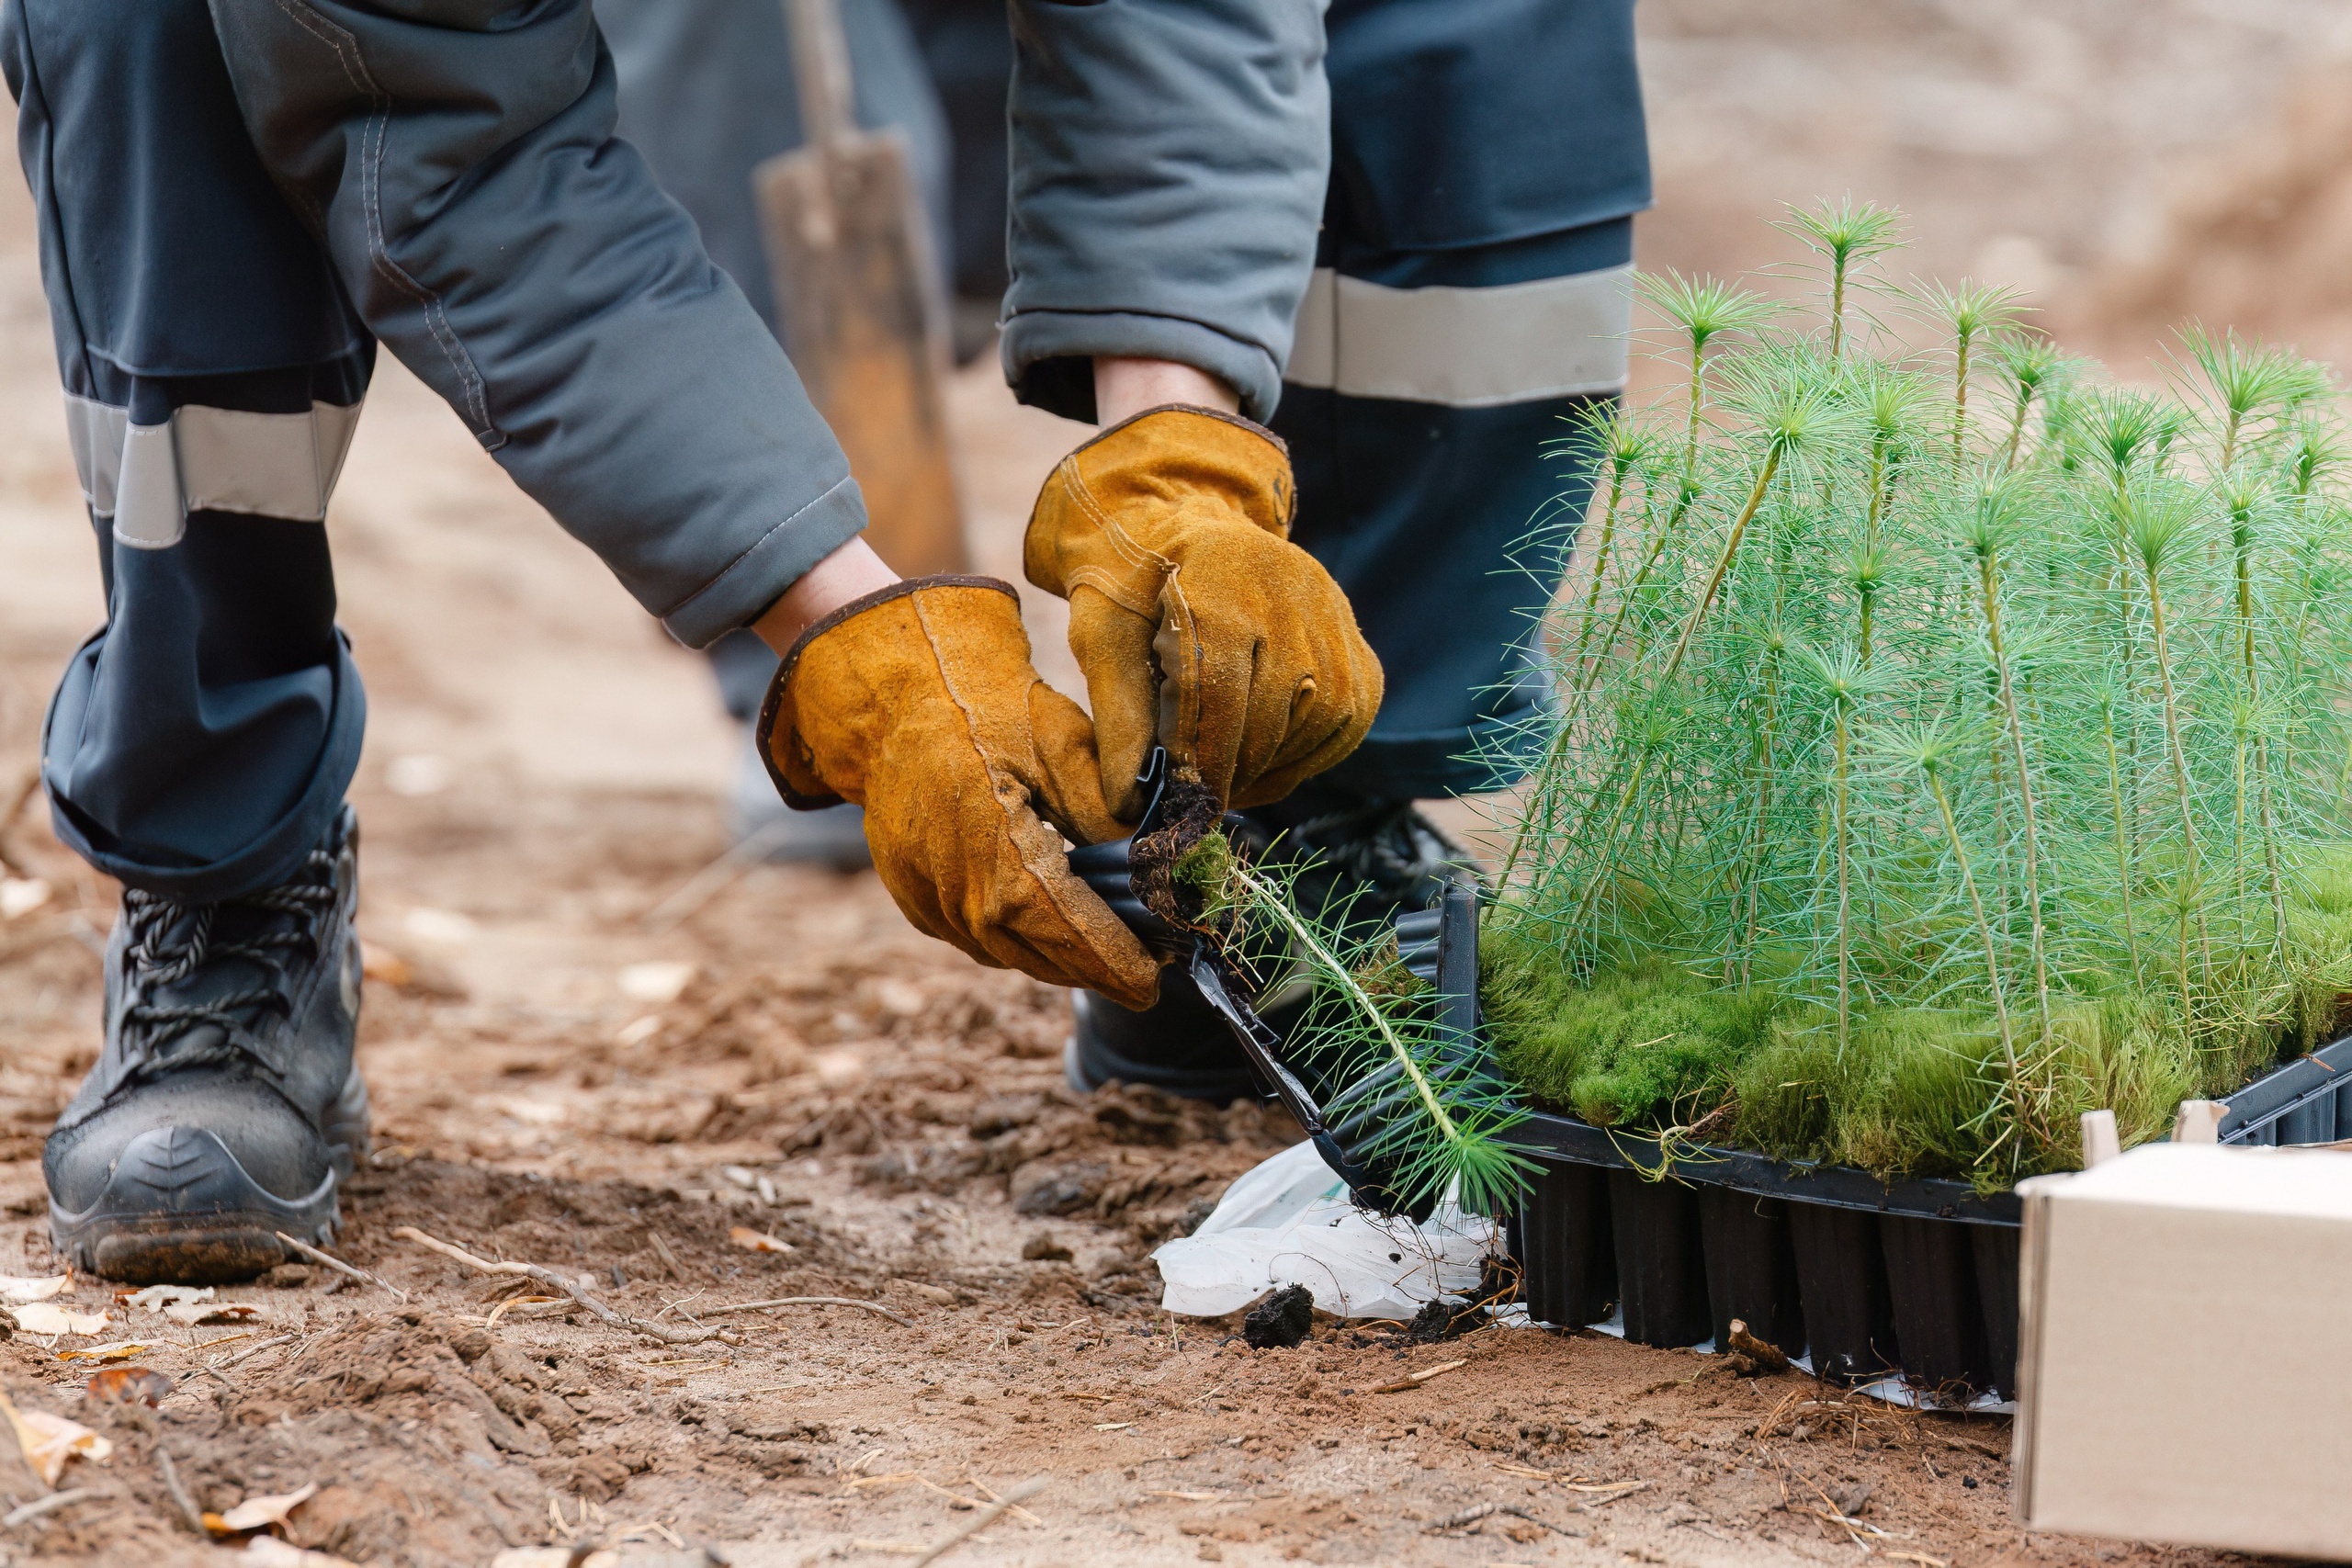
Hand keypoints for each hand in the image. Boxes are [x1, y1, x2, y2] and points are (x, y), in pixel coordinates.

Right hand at [756, 576, 1161, 1008]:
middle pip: (1038, 956)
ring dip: (1057, 961)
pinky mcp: (914, 899)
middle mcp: (955, 892)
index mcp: (995, 854)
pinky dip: (1017, 942)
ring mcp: (927, 900)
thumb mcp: (1064, 744)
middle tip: (1143, 975)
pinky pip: (974, 939)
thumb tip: (1154, 863)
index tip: (1152, 983)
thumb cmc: (989, 710)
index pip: (1066, 930)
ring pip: (1005, 954)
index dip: (1113, 962)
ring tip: (1106, 958)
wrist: (901, 700)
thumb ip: (1109, 810)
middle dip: (1094, 970)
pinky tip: (1050, 932)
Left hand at [1024, 405, 1382, 819]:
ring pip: (1316, 726)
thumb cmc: (1133, 588)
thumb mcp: (1102, 637)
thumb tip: (1126, 806)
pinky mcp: (1359, 648)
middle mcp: (1293, 593)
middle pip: (1270, 715)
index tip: (1175, 812)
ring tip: (1223, 779)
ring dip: (1268, 769)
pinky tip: (1263, 760)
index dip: (1198, 763)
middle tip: (1192, 805)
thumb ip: (1118, 718)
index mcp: (1220, 581)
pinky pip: (1345, 724)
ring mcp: (1335, 618)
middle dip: (1228, 773)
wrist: (1186, 529)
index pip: (1219, 693)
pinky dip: (1304, 757)